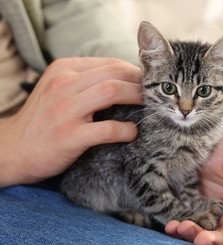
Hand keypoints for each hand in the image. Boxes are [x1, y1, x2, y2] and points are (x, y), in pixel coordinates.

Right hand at [0, 58, 141, 186]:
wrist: (12, 149)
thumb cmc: (43, 119)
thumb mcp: (58, 90)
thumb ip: (85, 81)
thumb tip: (125, 80)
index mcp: (63, 70)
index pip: (109, 63)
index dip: (134, 72)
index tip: (147, 83)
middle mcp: (63, 85)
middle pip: (114, 73)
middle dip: (140, 82)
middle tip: (154, 94)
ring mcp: (65, 110)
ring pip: (111, 92)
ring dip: (137, 98)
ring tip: (148, 107)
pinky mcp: (69, 136)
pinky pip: (107, 129)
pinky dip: (126, 130)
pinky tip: (132, 132)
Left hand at [165, 131, 222, 244]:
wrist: (195, 135)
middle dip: (216, 240)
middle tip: (200, 240)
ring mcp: (214, 210)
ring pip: (209, 231)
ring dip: (196, 234)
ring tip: (181, 228)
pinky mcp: (196, 209)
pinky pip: (191, 223)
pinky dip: (181, 227)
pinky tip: (172, 226)